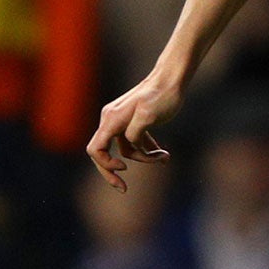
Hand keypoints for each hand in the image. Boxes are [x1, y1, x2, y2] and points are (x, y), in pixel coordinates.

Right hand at [87, 72, 181, 189]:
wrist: (172, 79)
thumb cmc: (162, 95)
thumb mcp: (149, 115)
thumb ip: (135, 133)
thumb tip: (130, 146)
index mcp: (111, 120)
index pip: (95, 149)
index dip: (105, 164)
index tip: (124, 169)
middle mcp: (111, 120)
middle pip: (104, 154)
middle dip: (113, 172)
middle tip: (124, 189)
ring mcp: (121, 121)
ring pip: (125, 149)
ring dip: (143, 157)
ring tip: (164, 157)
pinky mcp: (134, 122)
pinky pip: (134, 142)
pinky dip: (147, 149)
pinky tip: (163, 155)